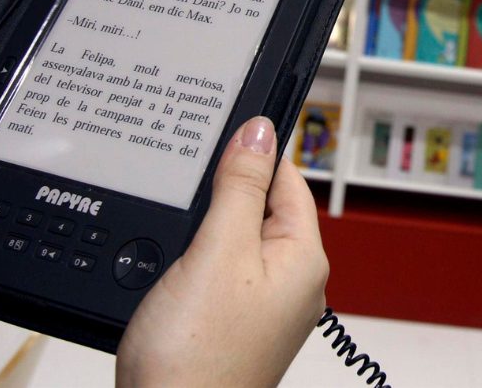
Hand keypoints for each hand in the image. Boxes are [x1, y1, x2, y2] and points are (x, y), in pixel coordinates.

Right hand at [116, 116, 328, 386]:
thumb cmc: (198, 355)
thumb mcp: (219, 251)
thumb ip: (241, 188)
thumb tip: (259, 133)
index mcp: (302, 258)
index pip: (290, 181)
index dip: (259, 151)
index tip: (230, 125)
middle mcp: (292, 281)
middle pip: (265, 207)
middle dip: (231, 185)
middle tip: (192, 169)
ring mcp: (264, 302)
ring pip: (241, 237)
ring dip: (214, 218)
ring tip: (183, 211)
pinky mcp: (235, 317)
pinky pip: (227, 266)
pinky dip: (204, 250)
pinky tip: (179, 253)